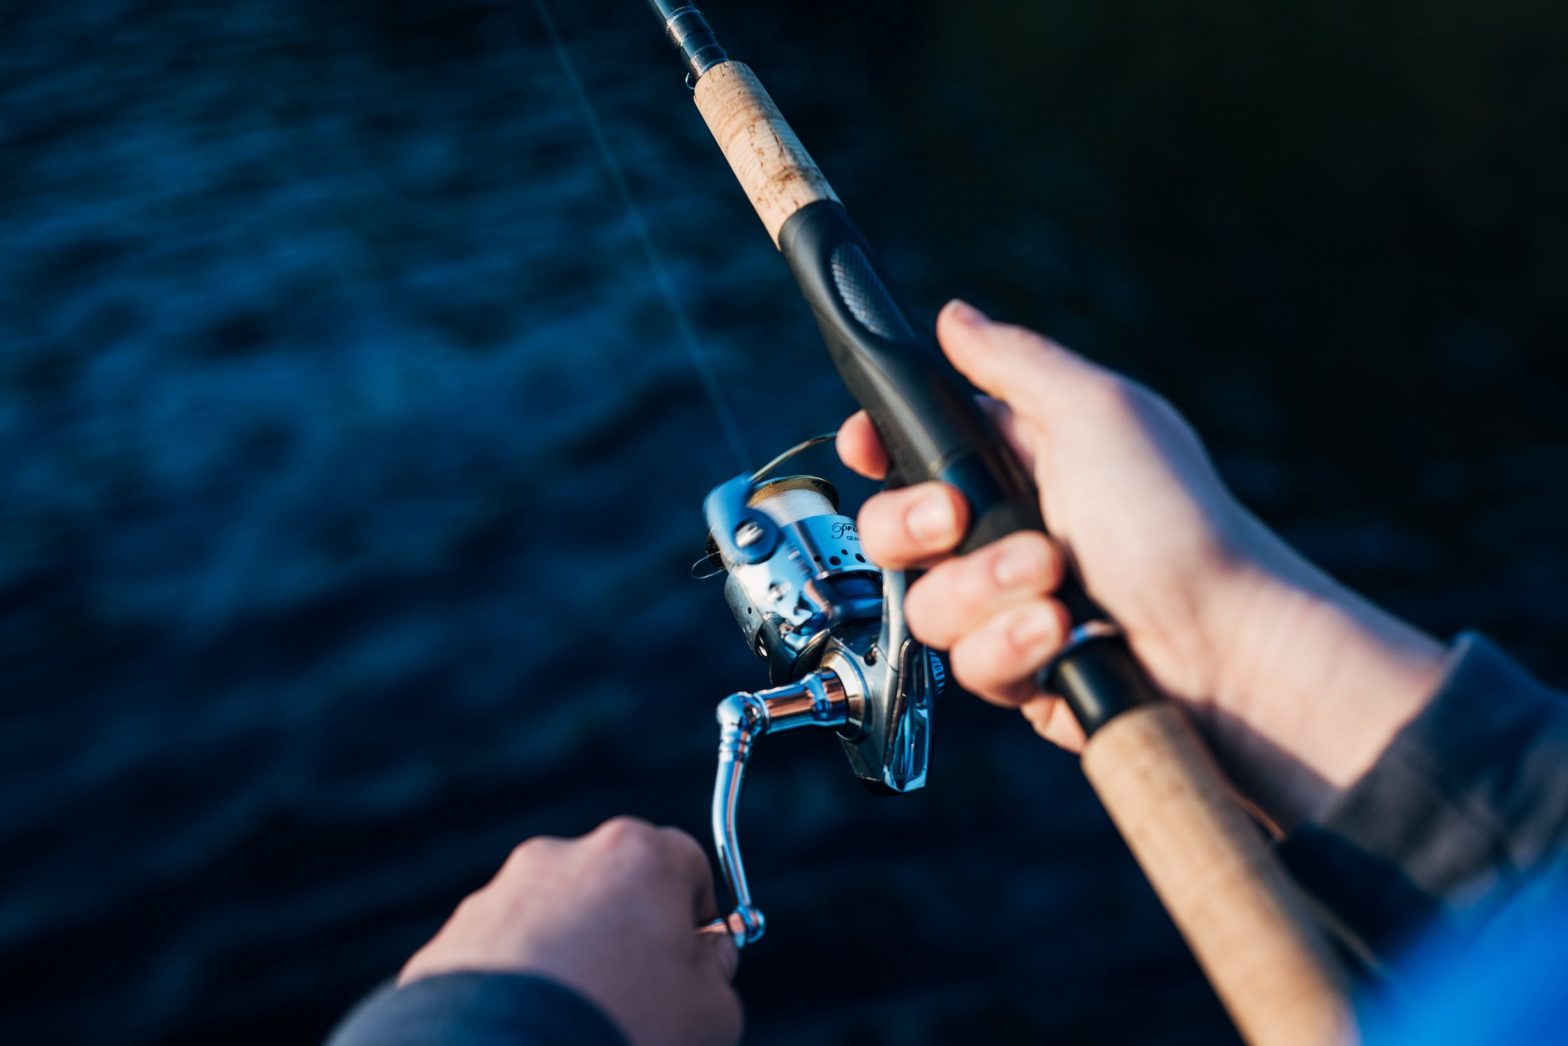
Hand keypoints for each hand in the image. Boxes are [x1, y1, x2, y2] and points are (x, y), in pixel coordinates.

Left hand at [399, 817, 740, 1045]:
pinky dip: (516, 986)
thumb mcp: (712, 1013)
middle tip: (634, 996)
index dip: (695, 914)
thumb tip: (708, 957)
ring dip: (568, 958)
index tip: (693, 961)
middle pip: (613, 886)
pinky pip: (499, 957)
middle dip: (626, 933)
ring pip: (551, 920)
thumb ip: (718, 970)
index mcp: (635, 855)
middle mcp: (563, 857)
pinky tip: (527, 1028)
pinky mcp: (450, 941)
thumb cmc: (623, 1029)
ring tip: (572, 1020)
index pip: (686, 862)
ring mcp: (498, 896)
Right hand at [839, 300, 1445, 827]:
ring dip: (985, 591)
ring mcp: (1009, 607)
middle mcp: (1004, 533)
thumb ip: (1013, 361)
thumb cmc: (1176, 520)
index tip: (866, 444)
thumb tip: (953, 316)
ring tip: (1055, 585)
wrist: (1224, 645)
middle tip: (963, 519)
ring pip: (927, 605)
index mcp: (1017, 461)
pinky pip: (969, 667)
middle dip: (917, 525)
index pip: (913, 449)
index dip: (878, 446)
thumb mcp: (1097, 412)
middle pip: (891, 530)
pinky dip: (1012, 649)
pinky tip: (1062, 636)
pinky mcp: (1021, 671)